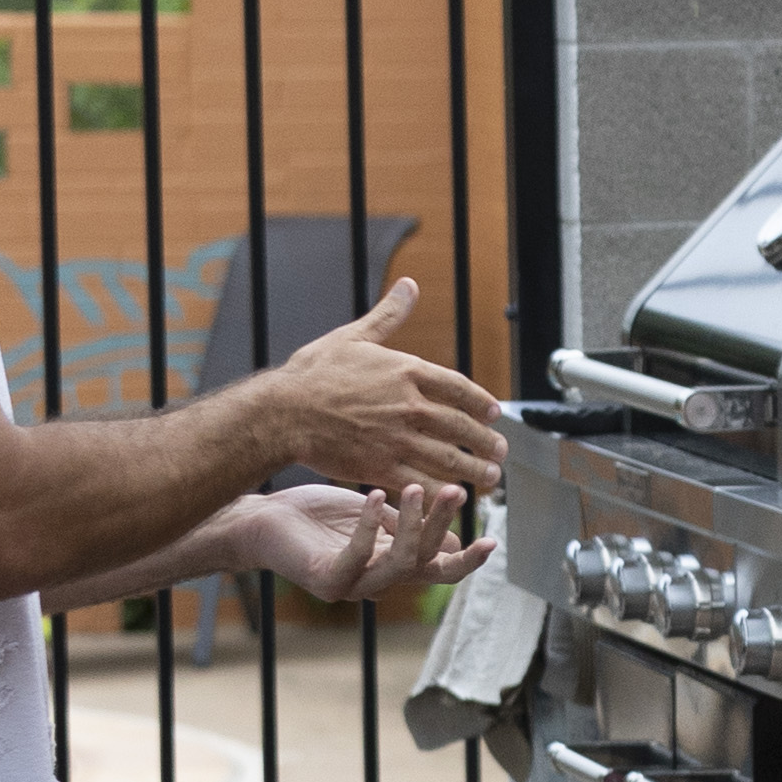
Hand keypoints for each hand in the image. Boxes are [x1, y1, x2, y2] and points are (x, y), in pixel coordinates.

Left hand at [236, 479, 485, 601]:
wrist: (258, 523)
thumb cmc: (312, 516)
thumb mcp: (370, 514)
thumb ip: (404, 523)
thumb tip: (450, 533)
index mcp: (392, 566)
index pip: (440, 570)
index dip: (467, 560)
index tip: (491, 540)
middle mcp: (377, 583)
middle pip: (427, 564)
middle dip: (443, 528)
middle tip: (456, 491)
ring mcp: (353, 586)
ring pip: (400, 563)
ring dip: (412, 525)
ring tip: (413, 488)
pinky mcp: (326, 581)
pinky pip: (357, 556)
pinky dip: (369, 525)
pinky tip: (374, 495)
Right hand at [246, 276, 505, 492]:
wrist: (282, 412)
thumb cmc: (312, 373)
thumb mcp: (353, 336)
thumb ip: (388, 315)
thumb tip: (409, 285)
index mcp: (406, 371)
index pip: (460, 388)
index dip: (481, 403)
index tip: (493, 413)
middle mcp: (409, 405)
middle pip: (462, 427)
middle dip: (487, 441)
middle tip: (500, 451)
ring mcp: (398, 438)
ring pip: (450, 458)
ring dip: (476, 470)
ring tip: (491, 477)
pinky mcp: (382, 467)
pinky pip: (425, 482)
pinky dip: (445, 491)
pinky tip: (457, 496)